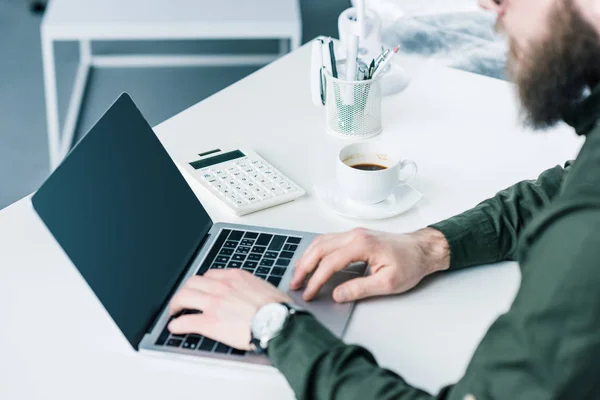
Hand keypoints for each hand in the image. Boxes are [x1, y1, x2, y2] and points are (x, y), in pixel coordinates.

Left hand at [168, 269, 291, 349]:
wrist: (278, 322)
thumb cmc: (277, 308)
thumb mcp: (264, 288)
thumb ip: (251, 288)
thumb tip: (252, 294)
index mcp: (234, 277)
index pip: (210, 275)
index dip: (202, 283)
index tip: (201, 289)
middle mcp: (221, 286)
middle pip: (192, 282)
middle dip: (185, 290)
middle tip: (183, 298)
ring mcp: (213, 303)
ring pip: (184, 297)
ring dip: (175, 304)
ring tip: (174, 311)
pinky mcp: (209, 322)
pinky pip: (186, 321)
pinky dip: (177, 325)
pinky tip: (175, 328)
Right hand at [291, 228, 449, 302]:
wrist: (423, 249)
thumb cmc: (410, 263)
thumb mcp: (388, 283)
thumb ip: (360, 289)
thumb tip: (337, 294)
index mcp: (362, 244)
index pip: (330, 263)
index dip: (316, 280)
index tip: (308, 293)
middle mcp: (354, 235)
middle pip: (319, 248)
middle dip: (304, 267)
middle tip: (295, 284)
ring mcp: (354, 233)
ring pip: (321, 241)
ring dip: (307, 257)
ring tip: (298, 274)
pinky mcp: (355, 236)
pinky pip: (328, 240)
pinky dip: (316, 251)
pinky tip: (312, 261)